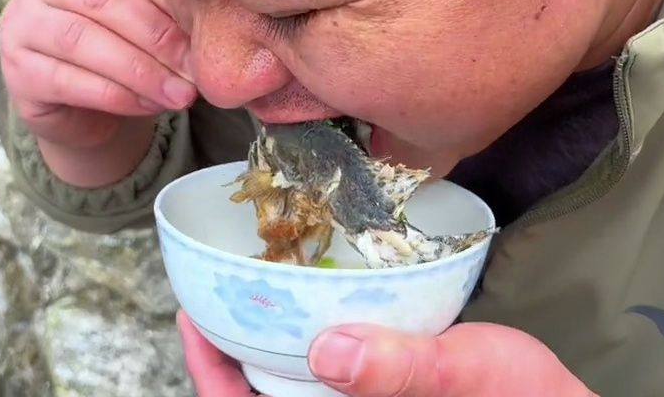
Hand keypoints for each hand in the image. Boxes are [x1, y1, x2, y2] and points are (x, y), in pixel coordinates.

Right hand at [0, 0, 195, 151]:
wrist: (86, 107)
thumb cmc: (128, 50)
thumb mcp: (152, 23)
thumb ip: (172, 12)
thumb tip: (218, 23)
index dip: (172, 0)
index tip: (212, 32)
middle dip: (159, 38)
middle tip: (197, 69)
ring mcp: (20, 22)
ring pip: (82, 40)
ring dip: (141, 71)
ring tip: (181, 95)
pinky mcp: (15, 70)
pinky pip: (67, 81)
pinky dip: (116, 95)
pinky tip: (150, 105)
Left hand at [177, 310, 597, 396]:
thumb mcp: (468, 375)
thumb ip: (402, 370)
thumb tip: (328, 351)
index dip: (212, 376)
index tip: (194, 318)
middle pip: (261, 396)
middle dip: (232, 346)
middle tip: (218, 282)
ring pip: (290, 383)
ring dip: (266, 337)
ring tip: (258, 278)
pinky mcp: (383, 389)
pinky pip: (328, 369)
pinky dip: (309, 335)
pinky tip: (317, 294)